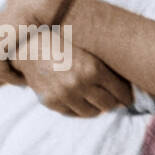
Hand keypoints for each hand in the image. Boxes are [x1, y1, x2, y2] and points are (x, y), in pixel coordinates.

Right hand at [0, 0, 132, 116]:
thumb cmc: (61, 40)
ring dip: (97, 107)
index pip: (122, 93)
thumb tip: (127, 83)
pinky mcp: (51, 101)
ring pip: (93, 112)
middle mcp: (80, 83)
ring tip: (96, 99)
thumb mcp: (87, 47)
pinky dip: (79, 109)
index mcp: (93, 68)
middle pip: (109, 105)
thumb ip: (106, 64)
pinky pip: (73, 114)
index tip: (127, 95)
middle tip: (114, 97)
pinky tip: (80, 100)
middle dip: (114, 102)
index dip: (127, 95)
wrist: (28, 44)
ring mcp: (64, 94)